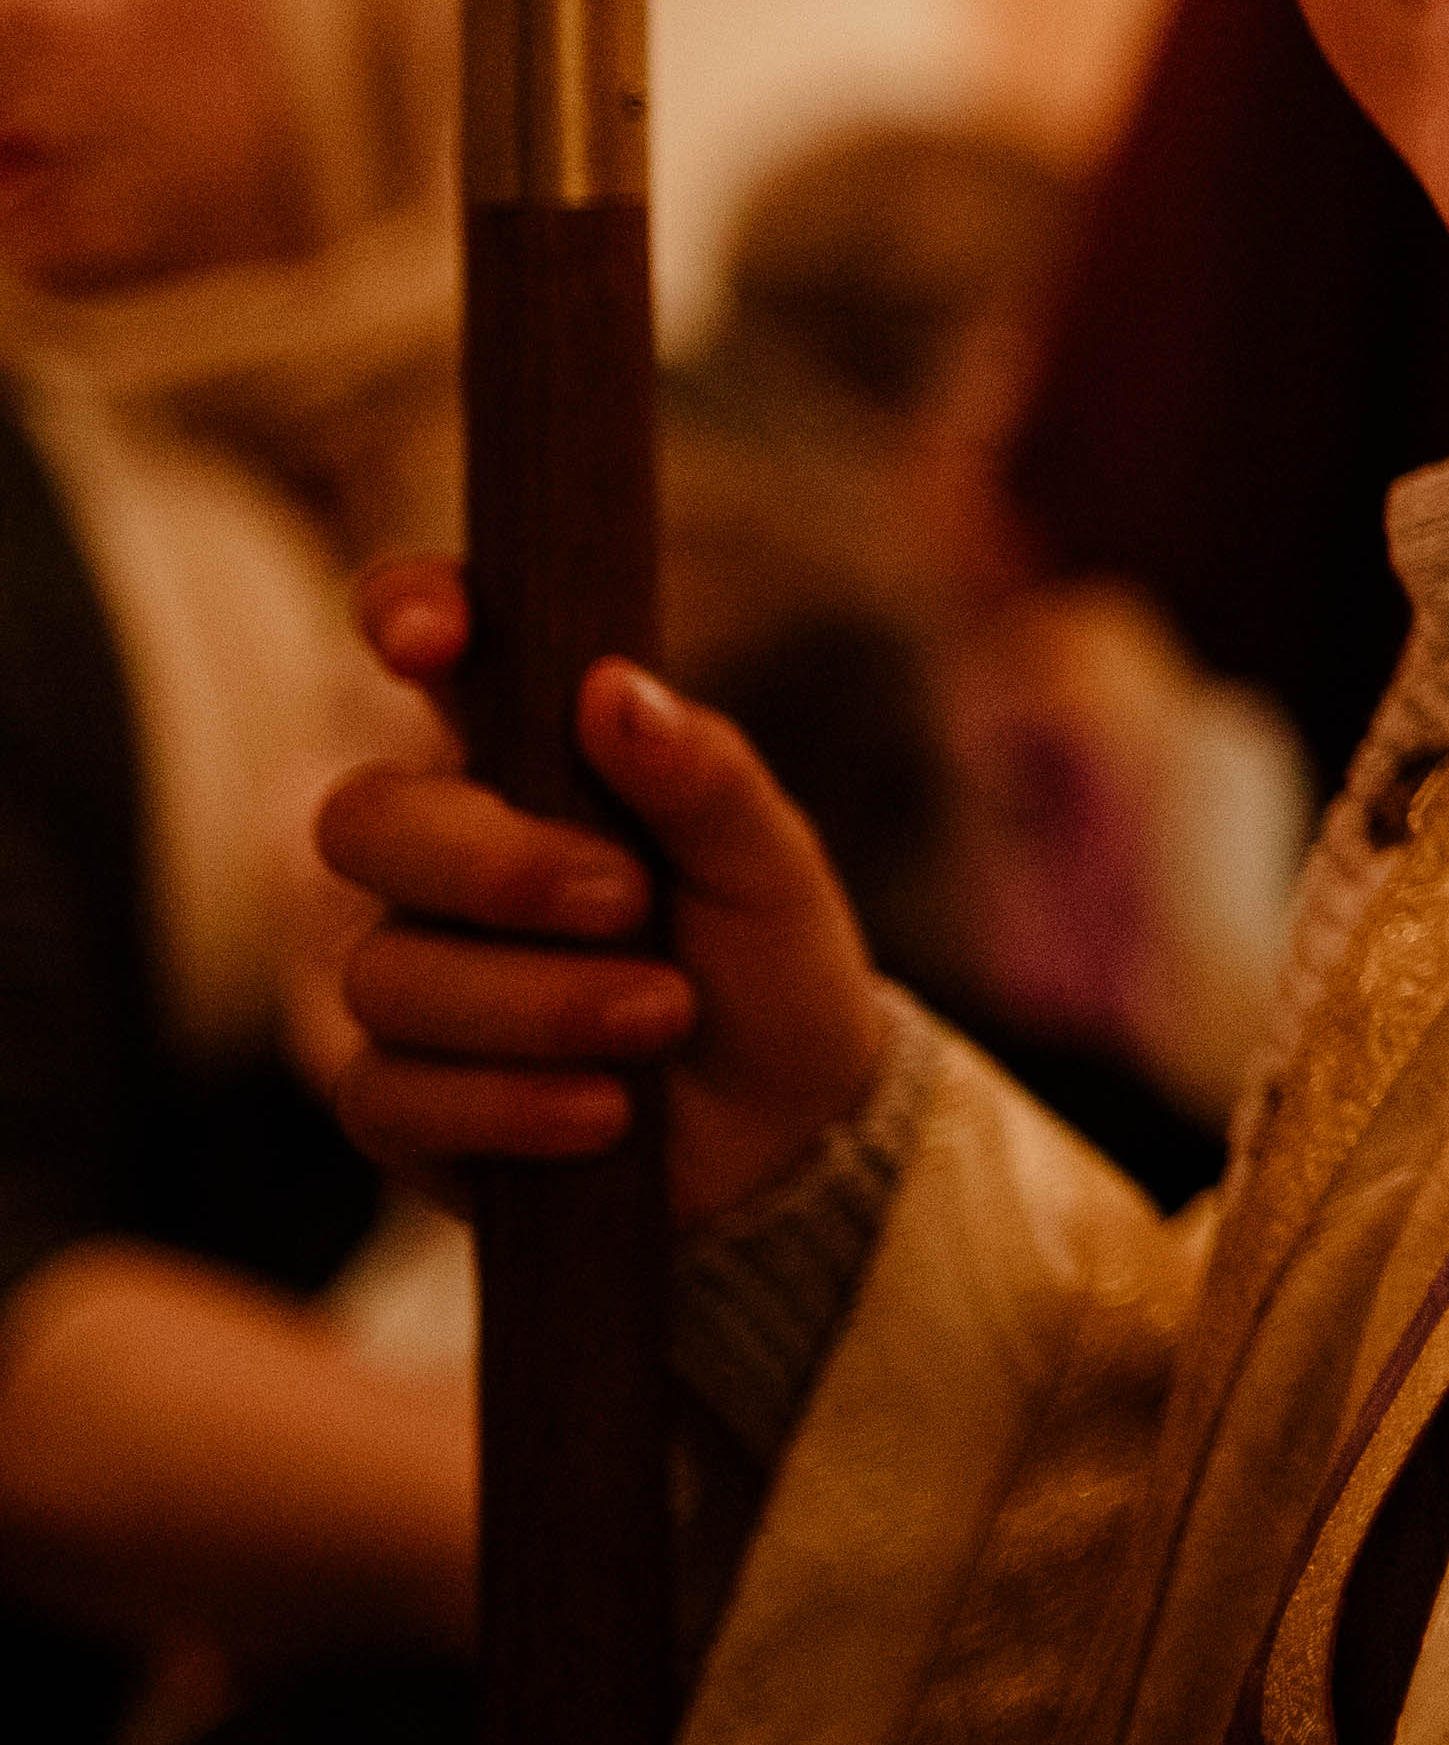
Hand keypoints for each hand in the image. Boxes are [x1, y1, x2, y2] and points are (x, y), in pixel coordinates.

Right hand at [314, 560, 885, 1237]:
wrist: (788, 1130)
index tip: (431, 637)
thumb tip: (613, 687)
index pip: (432, 650)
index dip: (405, 614)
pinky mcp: (397, 1100)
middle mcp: (440, 856)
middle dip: (495, 866)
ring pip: (384, 971)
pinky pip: (388, 1094)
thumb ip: (702, 775)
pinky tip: (602, 1111)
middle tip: (627, 901)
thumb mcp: (771, 866)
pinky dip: (508, 1105)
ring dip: (538, 1003)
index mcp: (528, 760)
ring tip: (661, 1017)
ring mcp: (405, 975)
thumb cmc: (770, 965)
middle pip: (363, 821)